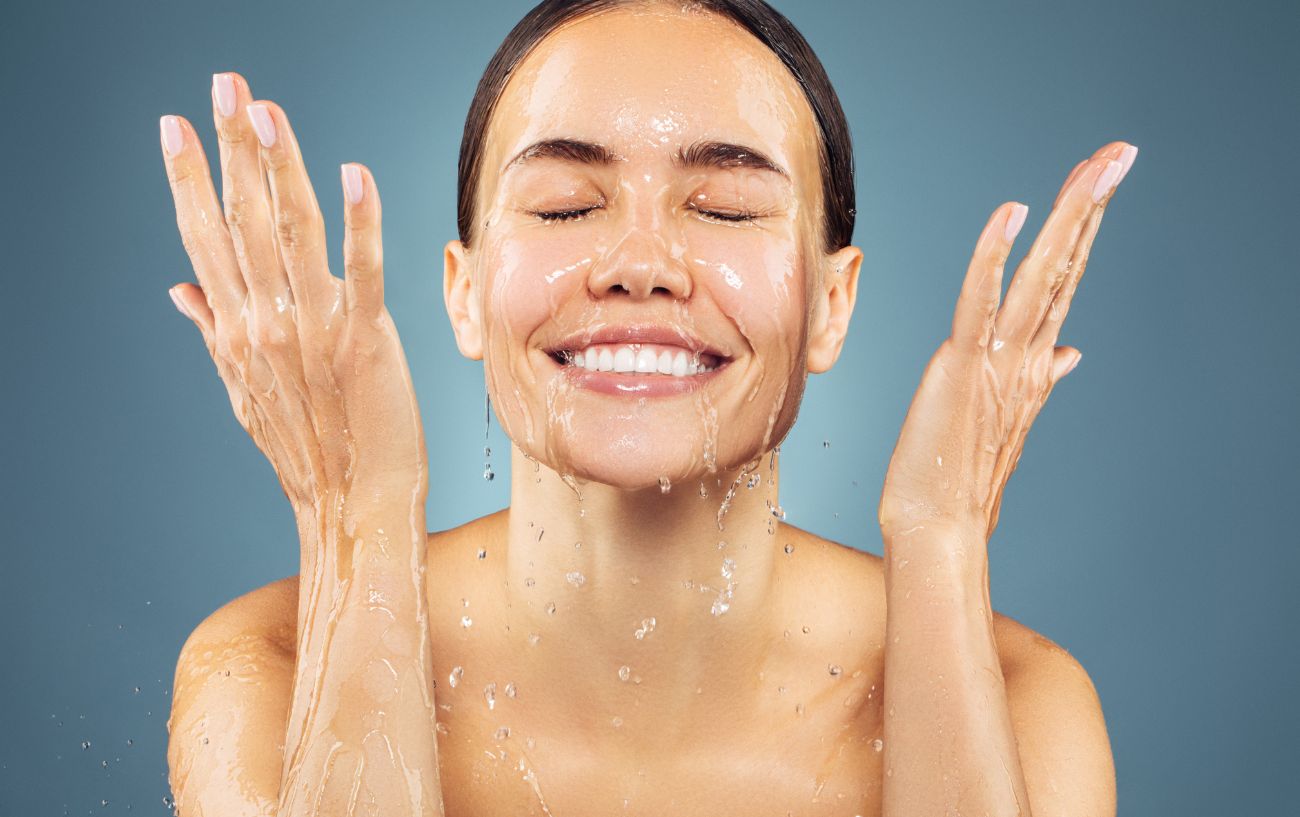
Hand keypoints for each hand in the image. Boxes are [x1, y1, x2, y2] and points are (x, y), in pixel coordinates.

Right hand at [160, 72, 426, 509]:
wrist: (352, 505)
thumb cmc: (308, 447)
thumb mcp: (245, 391)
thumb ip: (214, 333)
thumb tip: (181, 290)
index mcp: (238, 329)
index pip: (205, 238)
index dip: (188, 180)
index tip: (174, 128)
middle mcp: (266, 324)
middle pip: (242, 220)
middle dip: (231, 147)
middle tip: (225, 86)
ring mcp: (313, 331)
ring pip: (292, 234)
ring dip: (280, 167)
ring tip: (268, 112)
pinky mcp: (365, 341)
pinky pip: (361, 272)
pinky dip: (358, 223)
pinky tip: (354, 176)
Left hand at [878, 142, 1136, 542]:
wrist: (938, 527)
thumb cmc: (959, 477)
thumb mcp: (1007, 420)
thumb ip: (1040, 378)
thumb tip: (1069, 353)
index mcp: (1034, 363)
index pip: (1065, 282)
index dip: (1084, 231)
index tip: (1102, 184)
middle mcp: (1027, 356)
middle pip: (1065, 266)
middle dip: (1091, 206)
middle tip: (1120, 153)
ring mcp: (998, 361)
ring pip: (1040, 275)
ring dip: (1068, 217)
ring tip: (1095, 166)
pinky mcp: (962, 366)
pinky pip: (980, 302)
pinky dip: (994, 256)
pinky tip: (1012, 213)